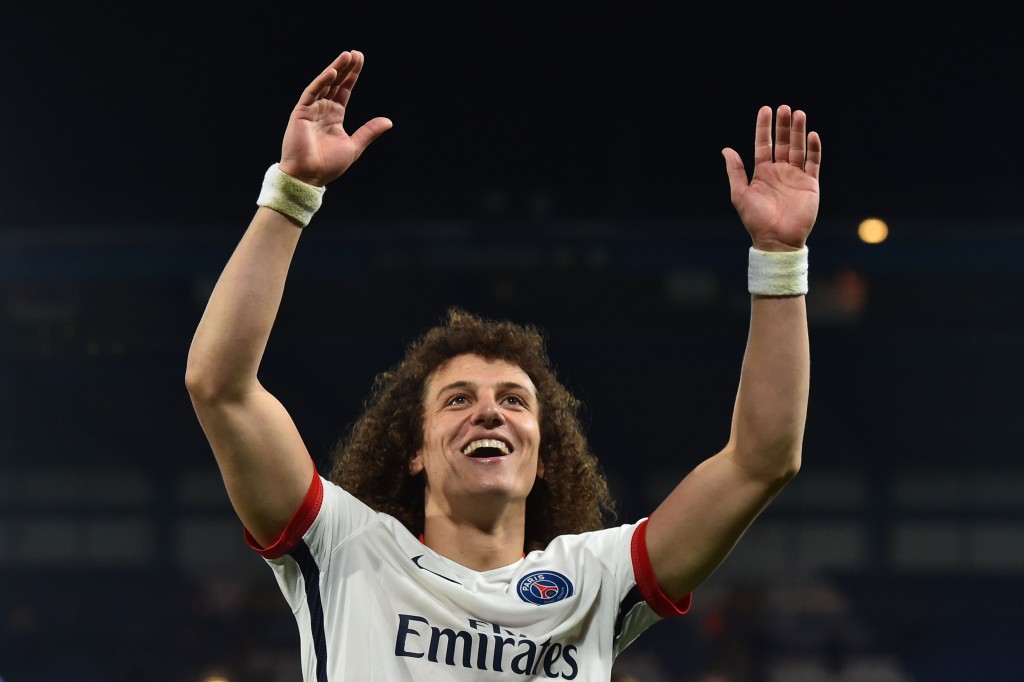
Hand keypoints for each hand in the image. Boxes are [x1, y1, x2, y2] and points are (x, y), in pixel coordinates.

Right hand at [279, 50, 392, 185]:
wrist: (309, 177)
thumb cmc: (328, 166)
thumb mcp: (354, 145)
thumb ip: (369, 131)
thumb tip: (388, 121)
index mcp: (335, 117)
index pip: (344, 90)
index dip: (352, 76)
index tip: (360, 60)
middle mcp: (323, 110)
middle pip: (335, 83)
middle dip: (346, 68)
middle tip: (356, 53)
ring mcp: (311, 110)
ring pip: (324, 84)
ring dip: (335, 69)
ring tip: (346, 56)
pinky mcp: (301, 113)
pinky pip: (312, 93)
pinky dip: (321, 82)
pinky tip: (332, 72)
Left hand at [722, 105, 820, 251]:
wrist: (777, 240)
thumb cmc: (756, 220)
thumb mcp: (740, 194)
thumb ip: (735, 171)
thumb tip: (726, 149)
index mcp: (762, 172)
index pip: (763, 144)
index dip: (764, 128)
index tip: (766, 110)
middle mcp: (779, 171)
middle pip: (782, 142)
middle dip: (783, 125)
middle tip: (785, 108)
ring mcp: (796, 176)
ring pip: (798, 148)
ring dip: (799, 132)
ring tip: (799, 114)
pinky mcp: (810, 184)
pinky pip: (813, 162)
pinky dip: (813, 149)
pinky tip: (812, 135)